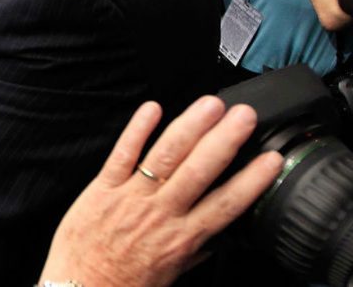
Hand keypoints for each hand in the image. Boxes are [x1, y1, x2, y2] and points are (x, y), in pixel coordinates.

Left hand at [37, 97, 282, 286]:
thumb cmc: (123, 283)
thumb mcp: (171, 273)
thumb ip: (193, 250)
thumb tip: (215, 237)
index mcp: (182, 238)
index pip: (226, 204)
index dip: (251, 180)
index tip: (271, 159)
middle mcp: (160, 213)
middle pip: (200, 171)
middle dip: (224, 140)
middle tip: (244, 115)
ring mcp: (131, 197)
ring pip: (166, 156)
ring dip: (190, 126)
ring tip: (210, 105)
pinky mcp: (102, 188)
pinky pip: (123, 154)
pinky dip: (138, 130)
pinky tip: (152, 108)